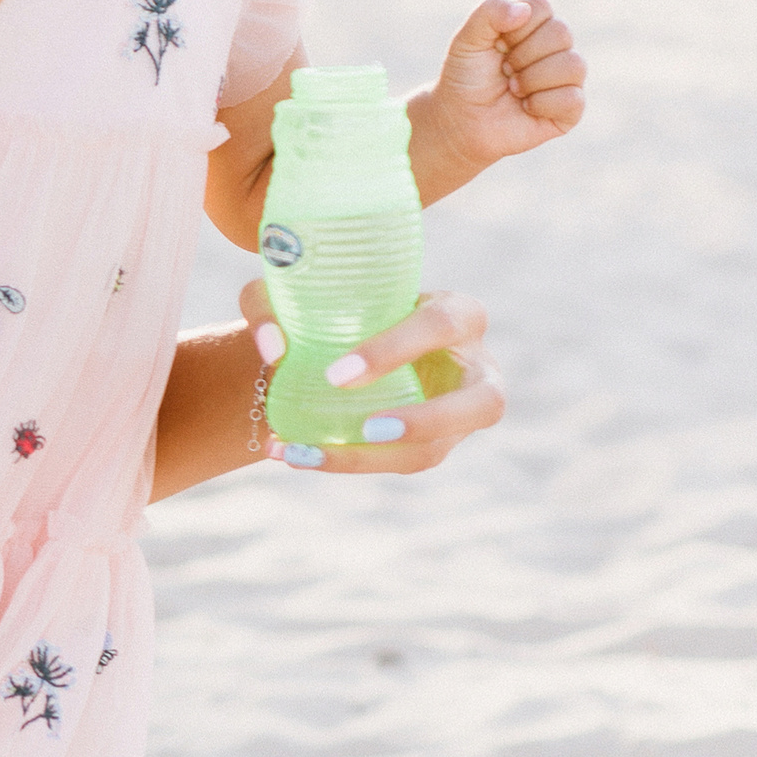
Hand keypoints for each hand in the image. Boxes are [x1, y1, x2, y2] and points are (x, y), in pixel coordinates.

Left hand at [243, 282, 504, 475]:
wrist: (343, 341)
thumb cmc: (337, 306)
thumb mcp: (302, 292)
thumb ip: (272, 303)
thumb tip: (273, 348)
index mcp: (459, 313)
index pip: (441, 325)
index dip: (396, 351)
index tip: (336, 374)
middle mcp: (476, 367)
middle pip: (483, 403)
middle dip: (426, 420)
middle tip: (365, 428)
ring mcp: (461, 414)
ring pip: (437, 450)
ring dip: (372, 459)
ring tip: (306, 453)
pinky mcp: (436, 444)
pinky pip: (401, 465)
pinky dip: (348, 464)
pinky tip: (296, 455)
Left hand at [411, 0, 586, 198]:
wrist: (460, 122)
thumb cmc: (466, 79)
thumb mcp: (467, 40)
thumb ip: (489, 12)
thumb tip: (523, 10)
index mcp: (533, 25)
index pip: (541, 7)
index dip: (515, 29)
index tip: (497, 46)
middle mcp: (555, 48)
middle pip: (561, 33)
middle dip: (523, 56)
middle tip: (504, 71)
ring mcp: (566, 78)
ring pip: (574, 65)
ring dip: (532, 79)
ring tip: (514, 89)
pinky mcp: (570, 110)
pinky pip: (573, 99)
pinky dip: (541, 104)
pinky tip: (526, 108)